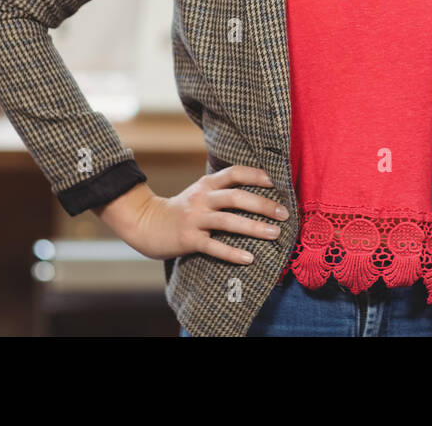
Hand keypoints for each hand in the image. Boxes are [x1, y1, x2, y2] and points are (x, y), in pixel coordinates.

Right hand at [97, 166, 288, 263]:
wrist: (147, 224)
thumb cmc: (183, 209)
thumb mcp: (201, 192)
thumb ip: (224, 190)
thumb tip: (261, 189)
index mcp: (207, 183)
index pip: (235, 173)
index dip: (257, 175)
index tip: (279, 181)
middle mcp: (202, 198)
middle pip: (236, 197)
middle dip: (263, 204)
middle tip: (285, 213)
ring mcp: (195, 219)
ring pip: (228, 221)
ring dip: (254, 227)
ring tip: (275, 234)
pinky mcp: (188, 240)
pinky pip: (214, 246)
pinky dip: (232, 252)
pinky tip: (249, 258)